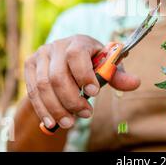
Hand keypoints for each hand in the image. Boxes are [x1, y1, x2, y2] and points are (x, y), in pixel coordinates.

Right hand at [24, 35, 140, 129]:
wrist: (66, 57)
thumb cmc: (92, 62)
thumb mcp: (106, 65)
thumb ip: (118, 75)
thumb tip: (136, 83)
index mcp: (79, 41)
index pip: (76, 55)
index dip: (84, 75)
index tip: (95, 93)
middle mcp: (56, 46)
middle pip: (58, 76)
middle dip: (72, 100)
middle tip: (85, 114)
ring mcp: (41, 55)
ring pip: (43, 86)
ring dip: (57, 108)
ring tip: (70, 123)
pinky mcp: (30, 66)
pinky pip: (32, 92)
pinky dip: (42, 110)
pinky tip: (52, 122)